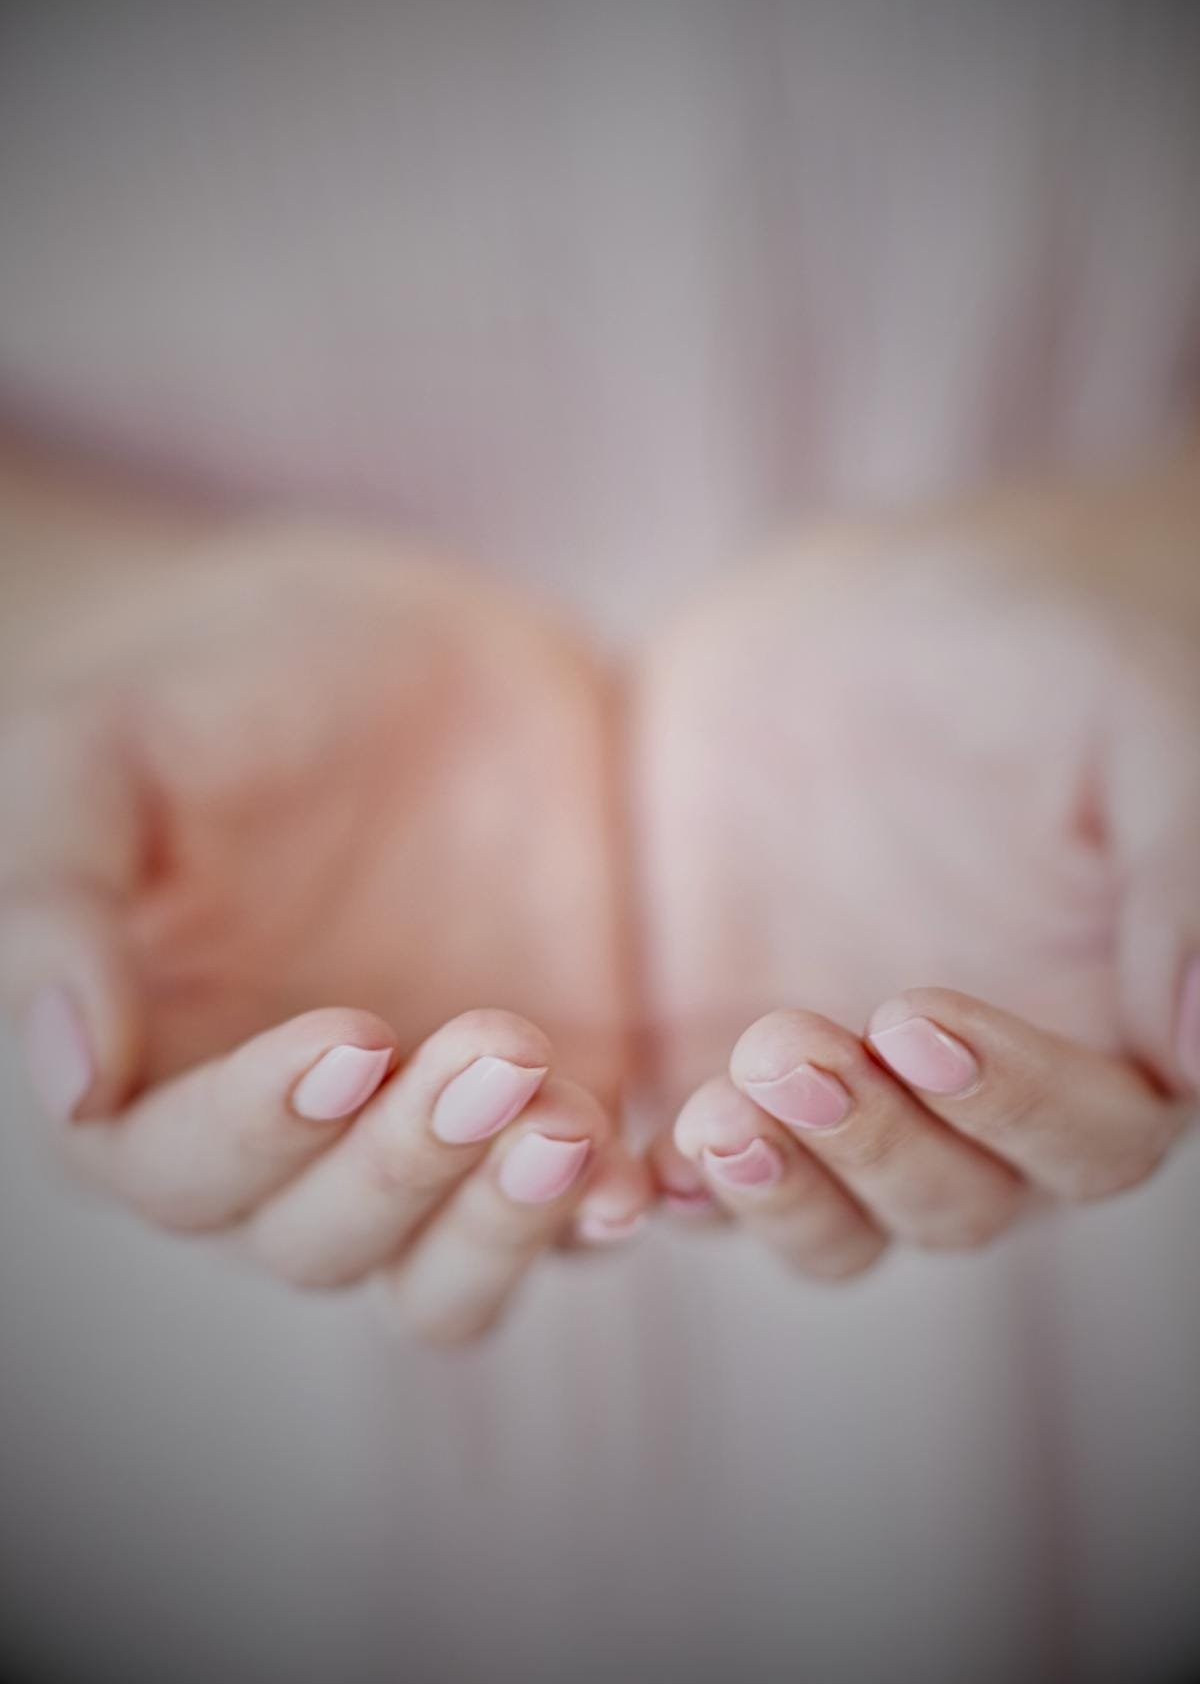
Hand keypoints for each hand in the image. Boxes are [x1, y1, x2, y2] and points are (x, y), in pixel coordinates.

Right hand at [0, 525, 647, 1334]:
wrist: (419, 646)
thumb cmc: (231, 683)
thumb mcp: (106, 751)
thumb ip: (57, 899)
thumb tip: (70, 1077)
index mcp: (153, 1065)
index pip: (177, 1168)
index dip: (256, 1130)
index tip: (349, 1037)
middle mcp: (283, 1134)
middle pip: (319, 1239)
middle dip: (403, 1165)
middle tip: (495, 1049)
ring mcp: (422, 1133)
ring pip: (440, 1271)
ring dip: (500, 1223)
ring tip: (568, 1121)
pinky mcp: (547, 1109)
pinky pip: (570, 1217)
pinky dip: (601, 1217)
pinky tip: (642, 1174)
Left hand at [638, 461, 1199, 1270]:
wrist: (888, 604)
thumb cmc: (1055, 642)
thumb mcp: (1143, 720)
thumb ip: (1184, 872)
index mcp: (1109, 1025)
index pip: (1089, 1137)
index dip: (1016, 1106)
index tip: (917, 1018)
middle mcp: (982, 1089)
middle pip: (949, 1203)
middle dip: (870, 1149)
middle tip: (785, 1049)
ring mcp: (847, 1080)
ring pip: (827, 1214)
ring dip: (773, 1190)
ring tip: (708, 1111)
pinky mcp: (719, 1046)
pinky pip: (694, 1159)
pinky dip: (659, 1175)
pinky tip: (613, 1146)